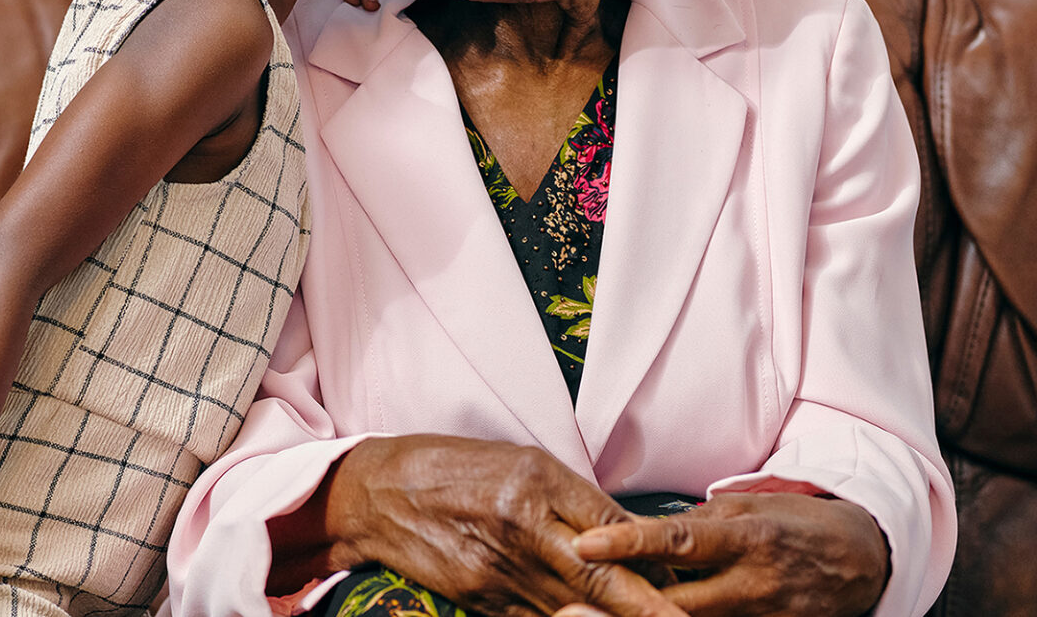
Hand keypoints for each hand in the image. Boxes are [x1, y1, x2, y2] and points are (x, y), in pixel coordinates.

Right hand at [314, 435, 688, 616]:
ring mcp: (498, 569)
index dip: (653, 558)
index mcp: (534, 481)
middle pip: (601, 579)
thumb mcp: (515, 462)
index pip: (610, 526)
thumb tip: (623, 533)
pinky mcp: (479, 599)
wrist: (375, 494)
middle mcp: (521, 526)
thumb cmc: (450, 466)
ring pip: (573, 611)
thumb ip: (570, 498)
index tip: (690, 582)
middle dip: (650, 609)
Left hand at [572, 492, 888, 616]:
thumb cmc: (795, 525)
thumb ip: (698, 522)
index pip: (677, 540)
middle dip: (625, 601)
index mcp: (745, 538)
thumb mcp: (749, 507)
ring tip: (593, 610)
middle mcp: (753, 584)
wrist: (862, 561)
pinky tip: (650, 615)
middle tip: (573, 594)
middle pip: (676, 602)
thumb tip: (643, 528)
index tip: (586, 543)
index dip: (629, 543)